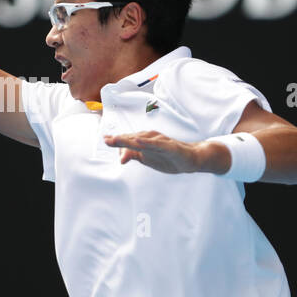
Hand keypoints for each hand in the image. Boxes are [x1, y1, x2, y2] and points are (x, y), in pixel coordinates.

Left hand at [103, 131, 228, 174]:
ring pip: (144, 139)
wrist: (191, 159)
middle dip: (120, 139)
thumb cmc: (168, 157)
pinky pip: (158, 144)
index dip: (117, 140)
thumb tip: (120, 158)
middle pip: (133, 138)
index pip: (129, 139)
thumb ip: (134, 156)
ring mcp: (161, 141)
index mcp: (146, 141)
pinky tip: (139, 142)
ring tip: (118, 139)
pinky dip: (148, 142)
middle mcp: (152, 138)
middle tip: (106, 140)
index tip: (105, 139)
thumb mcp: (148, 159)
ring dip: (130, 139)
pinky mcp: (171, 147)